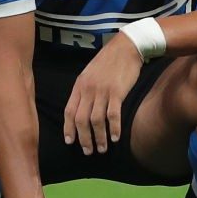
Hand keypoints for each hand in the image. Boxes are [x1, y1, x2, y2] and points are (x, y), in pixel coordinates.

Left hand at [63, 32, 143, 153]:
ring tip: (102, 148)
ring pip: (95, 121)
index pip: (69, 111)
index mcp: (79, 85)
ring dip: (98, 137)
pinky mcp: (117, 92)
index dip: (69, 129)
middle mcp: (88, 90)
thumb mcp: (90, 72)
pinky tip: (116, 138)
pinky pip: (112, 115)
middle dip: (83, 138)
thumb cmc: (110, 60)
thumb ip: (85, 89)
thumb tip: (83, 107)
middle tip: (88, 151)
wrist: (127, 46)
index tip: (70, 142)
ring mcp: (102, 91)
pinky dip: (113, 128)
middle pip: (81, 120)